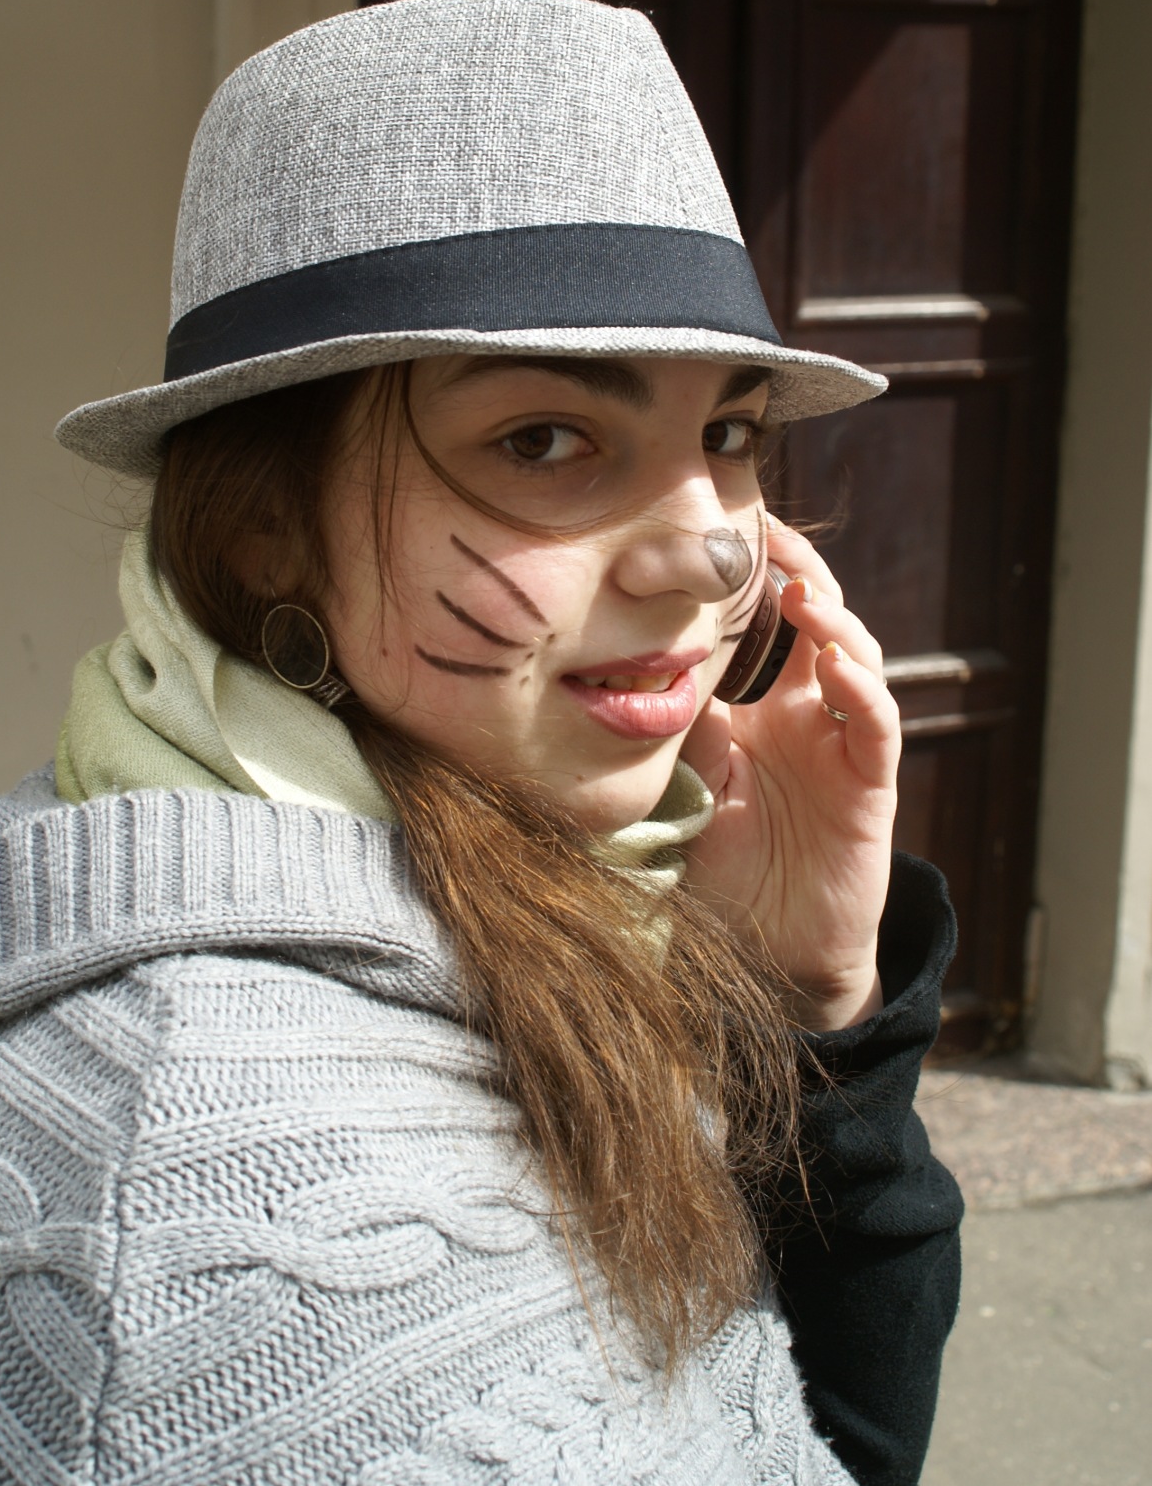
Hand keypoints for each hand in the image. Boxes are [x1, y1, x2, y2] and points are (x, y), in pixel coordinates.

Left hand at [680, 517, 899, 1031]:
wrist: (765, 955)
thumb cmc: (722, 866)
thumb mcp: (686, 778)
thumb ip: (672, 723)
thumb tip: (612, 660)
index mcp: (768, 710)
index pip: (772, 625)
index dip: (759, 576)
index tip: (723, 529)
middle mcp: (812, 716)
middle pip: (822, 622)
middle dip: (802, 572)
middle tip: (769, 535)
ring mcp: (844, 747)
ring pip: (857, 659)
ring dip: (834, 620)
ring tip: (801, 592)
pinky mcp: (870, 788)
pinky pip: (874, 727)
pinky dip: (860, 690)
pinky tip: (833, 664)